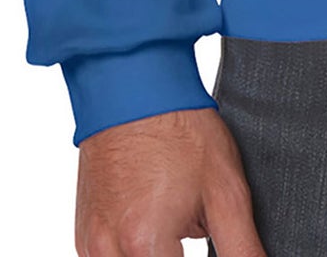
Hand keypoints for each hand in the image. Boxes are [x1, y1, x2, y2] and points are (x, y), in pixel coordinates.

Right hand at [74, 107, 265, 256]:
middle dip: (178, 254)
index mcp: (144, 244)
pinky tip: (157, 220)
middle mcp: (109, 251)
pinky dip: (138, 250)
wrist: (134, 86)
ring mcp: (90, 244)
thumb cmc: (180, 131)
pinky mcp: (84, 234)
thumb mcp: (226, 192)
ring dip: (159, 253)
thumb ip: (242, 249)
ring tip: (178, 219)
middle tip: (195, 224)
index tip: (208, 234)